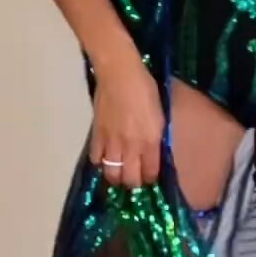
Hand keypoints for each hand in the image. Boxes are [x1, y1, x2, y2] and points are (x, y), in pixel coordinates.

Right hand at [89, 47, 164, 188]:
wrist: (119, 73)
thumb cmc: (145, 88)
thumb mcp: (159, 113)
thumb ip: (155, 134)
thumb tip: (153, 149)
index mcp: (150, 140)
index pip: (150, 172)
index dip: (150, 178)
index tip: (150, 176)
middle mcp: (131, 146)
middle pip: (130, 179)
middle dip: (133, 182)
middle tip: (134, 178)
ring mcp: (112, 142)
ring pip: (111, 173)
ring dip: (116, 177)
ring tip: (119, 173)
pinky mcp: (97, 134)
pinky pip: (96, 158)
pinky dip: (100, 162)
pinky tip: (104, 158)